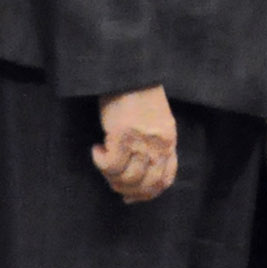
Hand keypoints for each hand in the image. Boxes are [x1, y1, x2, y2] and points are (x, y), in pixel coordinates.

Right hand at [93, 85, 177, 203]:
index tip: (131, 196)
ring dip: (111, 176)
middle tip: (111, 180)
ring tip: (103, 161)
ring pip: (126, 178)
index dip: (147, 194)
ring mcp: (141, 142)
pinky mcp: (122, 136)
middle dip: (126, 190)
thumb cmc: (140, 93)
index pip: (165, 179)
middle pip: (145, 185)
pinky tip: (97, 149)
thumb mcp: (156, 120)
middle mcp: (158, 145)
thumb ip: (154, 142)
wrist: (131, 71)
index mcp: (169, 141)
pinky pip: (110, 165)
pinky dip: (100, 162)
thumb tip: (140, 167)